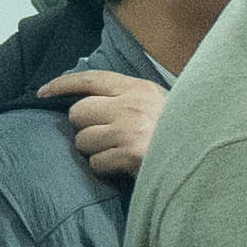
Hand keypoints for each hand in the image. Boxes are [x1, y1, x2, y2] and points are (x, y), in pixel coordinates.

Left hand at [41, 66, 166, 179]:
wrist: (203, 158)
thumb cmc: (178, 133)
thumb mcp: (158, 104)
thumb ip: (127, 99)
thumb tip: (89, 101)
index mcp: (138, 88)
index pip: (91, 78)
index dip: (63, 84)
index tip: (43, 92)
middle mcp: (132, 104)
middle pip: (79, 113)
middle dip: (85, 128)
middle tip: (105, 137)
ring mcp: (131, 129)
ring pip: (83, 140)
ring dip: (95, 151)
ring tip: (119, 152)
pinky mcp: (130, 153)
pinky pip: (96, 163)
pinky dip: (106, 168)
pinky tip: (124, 166)